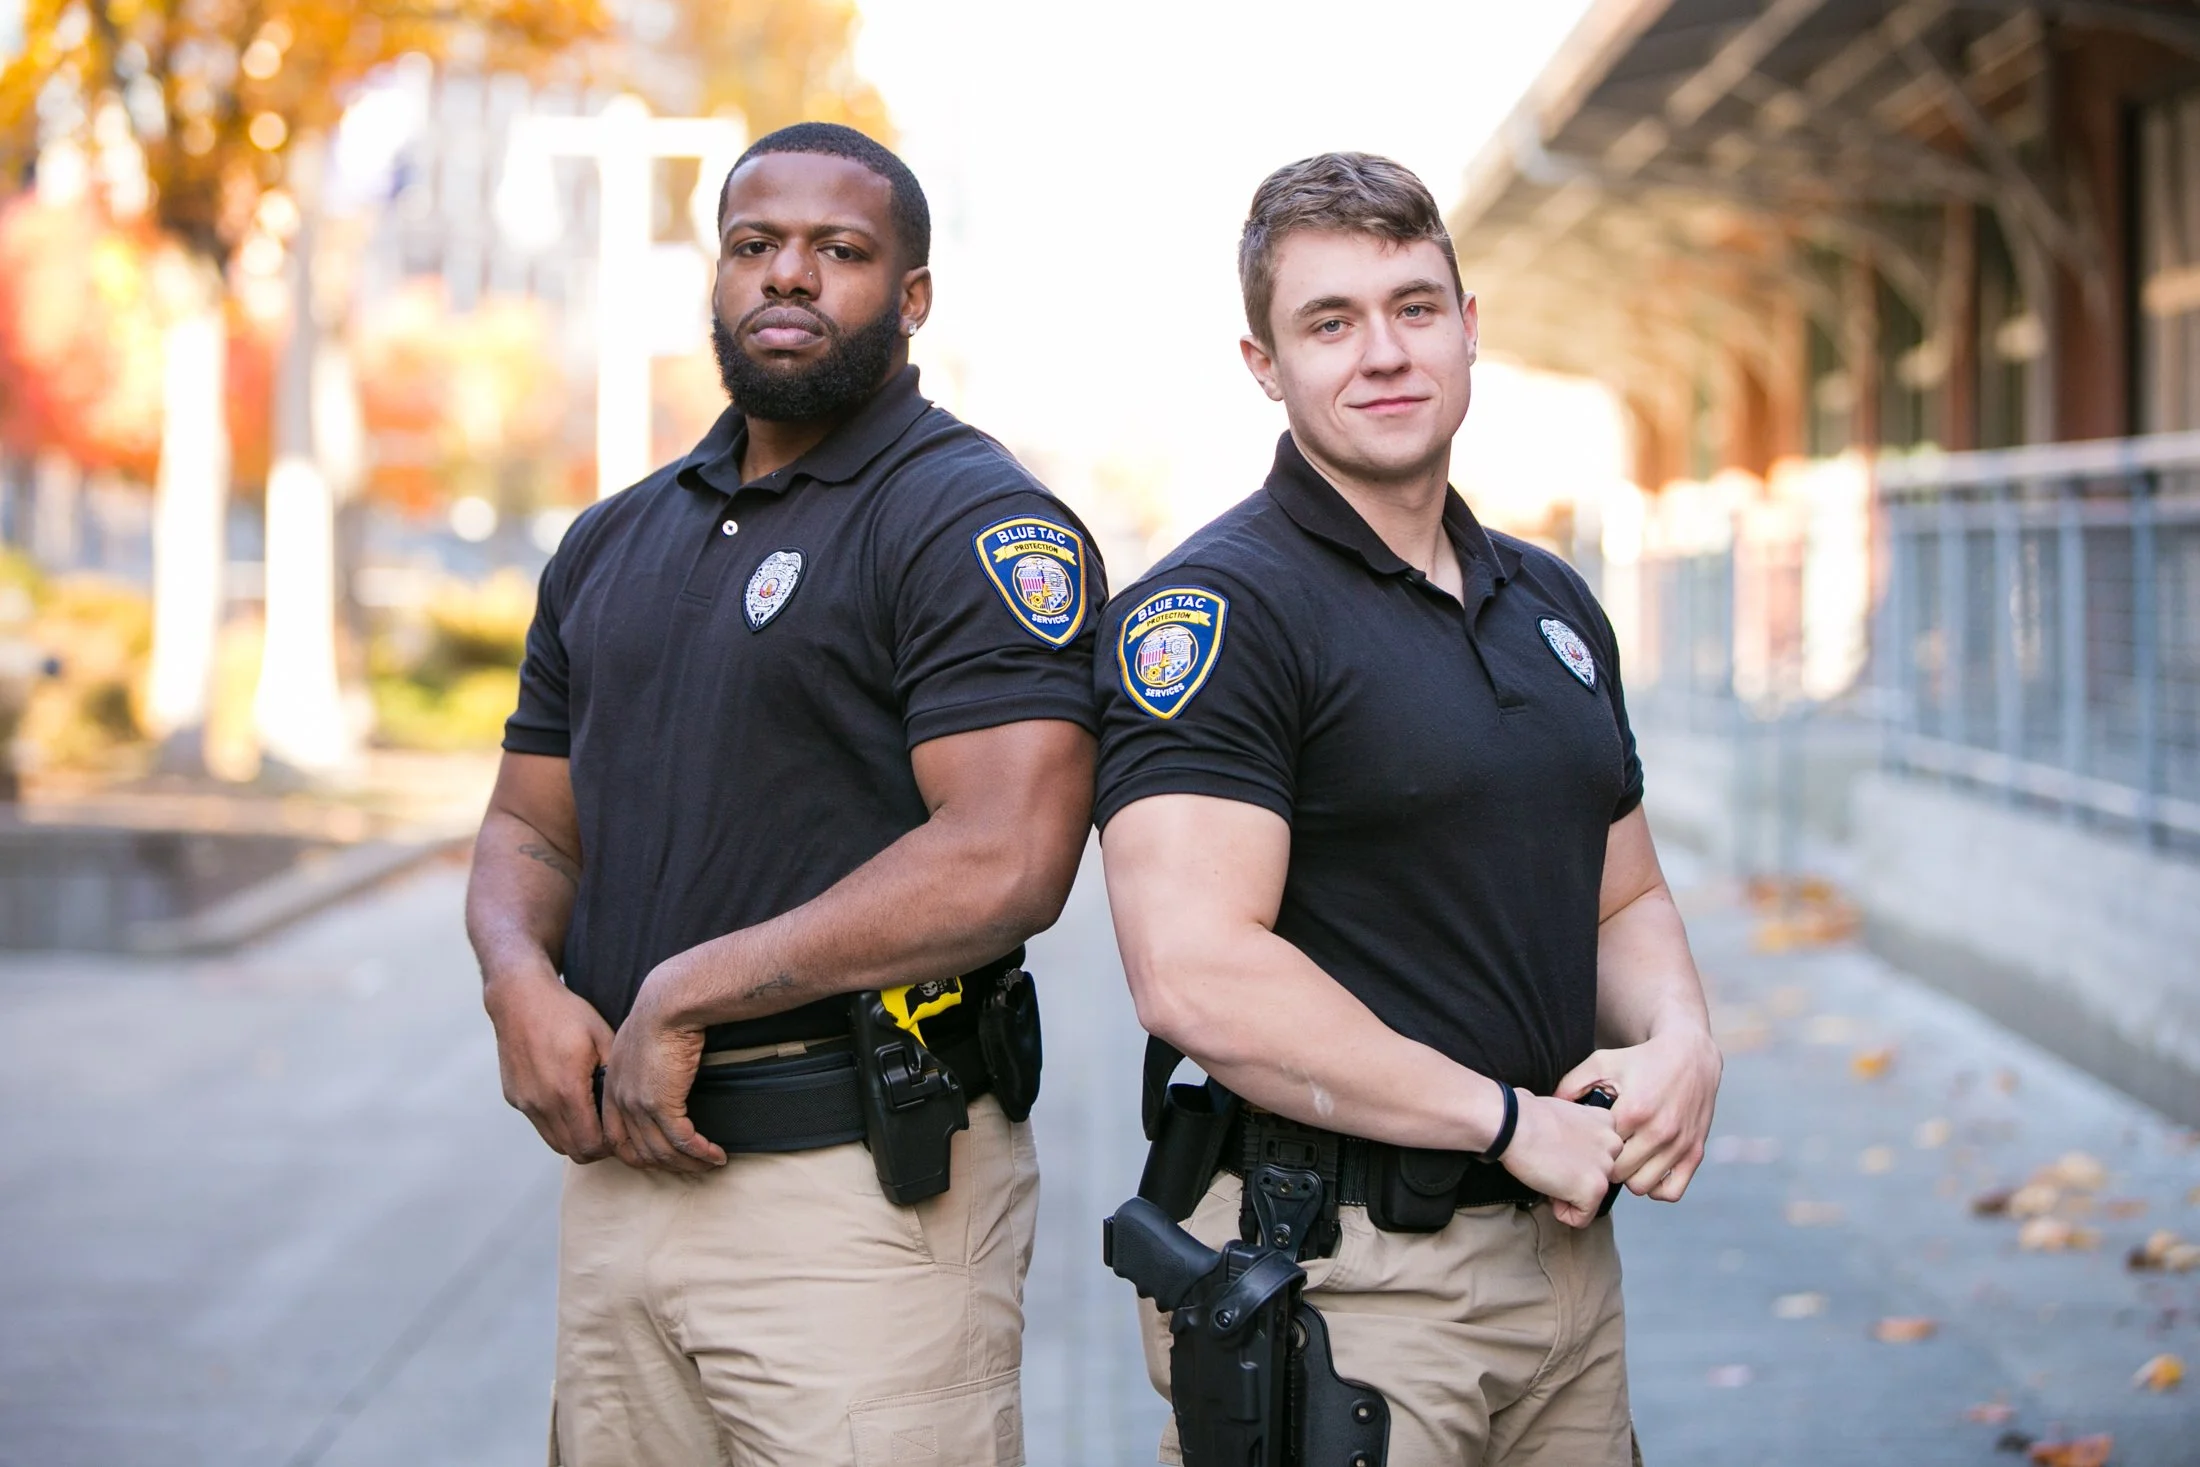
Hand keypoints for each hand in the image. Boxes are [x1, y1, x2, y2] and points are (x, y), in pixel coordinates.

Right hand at [484, 969, 615, 1161]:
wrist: (520, 997)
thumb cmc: (566, 1013)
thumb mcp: (603, 1038)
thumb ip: (616, 1075)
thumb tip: (632, 1102)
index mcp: (568, 1090)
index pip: (591, 1145)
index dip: (610, 1146)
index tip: (622, 1132)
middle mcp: (542, 1103)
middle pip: (573, 1151)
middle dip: (595, 1147)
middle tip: (610, 1129)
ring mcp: (525, 1102)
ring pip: (554, 1142)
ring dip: (574, 1137)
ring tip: (591, 1117)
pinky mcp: (514, 1097)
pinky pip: (539, 1123)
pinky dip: (556, 1122)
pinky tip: (568, 1100)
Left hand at [600, 975, 726, 1173]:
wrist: (670, 1003)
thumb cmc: (662, 1012)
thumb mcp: (641, 1041)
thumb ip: (642, 1063)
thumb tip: (660, 1073)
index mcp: (611, 1086)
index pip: (616, 1137)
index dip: (638, 1153)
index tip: (664, 1156)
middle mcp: (619, 1100)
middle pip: (637, 1152)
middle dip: (666, 1165)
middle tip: (691, 1167)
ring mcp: (638, 1105)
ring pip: (660, 1152)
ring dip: (688, 1164)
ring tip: (710, 1163)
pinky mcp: (662, 1104)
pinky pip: (682, 1141)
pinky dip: (700, 1153)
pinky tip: (716, 1155)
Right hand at [1501, 1092, 1622, 1227]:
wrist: (1514, 1125)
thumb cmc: (1527, 1116)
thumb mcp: (1566, 1114)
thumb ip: (1581, 1131)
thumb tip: (1574, 1150)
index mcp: (1607, 1122)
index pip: (1603, 1153)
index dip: (1578, 1159)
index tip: (1558, 1152)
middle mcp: (1613, 1145)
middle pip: (1600, 1176)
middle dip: (1576, 1177)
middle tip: (1552, 1166)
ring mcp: (1605, 1168)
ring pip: (1593, 1198)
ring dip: (1569, 1194)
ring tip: (1549, 1176)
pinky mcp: (1594, 1189)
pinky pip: (1582, 1218)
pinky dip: (1562, 1213)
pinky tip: (1549, 1192)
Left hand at [1557, 1026, 1720, 1202]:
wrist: (1690, 1055)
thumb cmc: (1642, 1060)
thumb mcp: (1602, 1062)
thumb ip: (1572, 1084)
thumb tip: (1550, 1106)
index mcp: (1633, 1110)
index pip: (1599, 1152)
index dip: (1588, 1151)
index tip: (1586, 1145)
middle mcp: (1659, 1131)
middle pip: (1618, 1175)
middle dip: (1606, 1166)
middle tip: (1603, 1154)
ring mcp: (1679, 1144)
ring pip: (1642, 1187)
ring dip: (1629, 1177)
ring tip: (1625, 1159)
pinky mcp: (1695, 1152)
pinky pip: (1671, 1191)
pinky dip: (1657, 1187)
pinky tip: (1646, 1169)